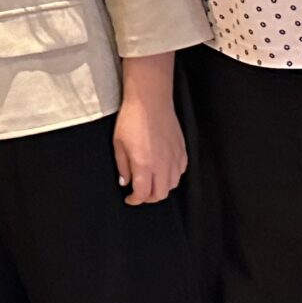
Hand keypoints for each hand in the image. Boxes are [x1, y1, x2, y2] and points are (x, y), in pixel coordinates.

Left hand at [114, 87, 185, 205]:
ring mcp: (174, 158)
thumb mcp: (118, 144)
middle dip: (148, 198)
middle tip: (139, 193)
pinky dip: (172, 177)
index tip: (129, 199)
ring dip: (161, 188)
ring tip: (151, 182)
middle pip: (160, 194)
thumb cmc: (132, 120)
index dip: (135, 200)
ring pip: (173, 185)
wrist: (150, 102)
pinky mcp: (182, 151)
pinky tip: (163, 170)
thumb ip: (122, 166)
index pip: (143, 194)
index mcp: (144, 165)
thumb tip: (125, 182)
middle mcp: (162, 165)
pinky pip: (180, 172)